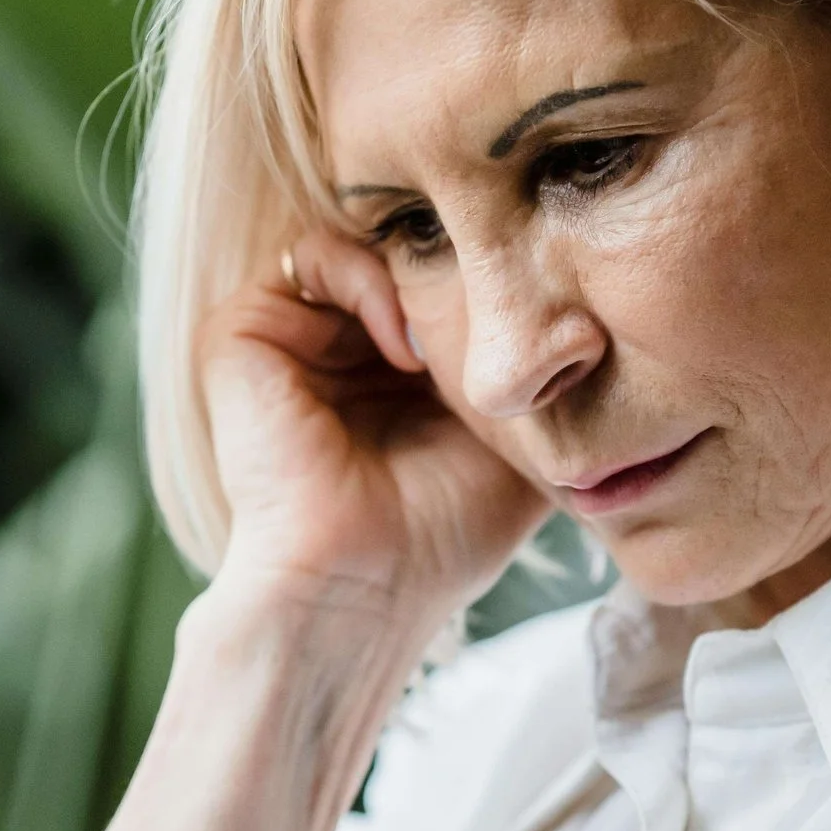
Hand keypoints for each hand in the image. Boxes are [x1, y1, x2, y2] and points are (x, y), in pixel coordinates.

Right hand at [197, 230, 550, 634]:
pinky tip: (405, 351)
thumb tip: (588, 327)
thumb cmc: (441, 536)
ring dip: (415, 279)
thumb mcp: (517, 444)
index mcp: (387, 373)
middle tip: (499, 303)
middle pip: (400, 254)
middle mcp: (335, 349)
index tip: (526, 310)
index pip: (436, 280)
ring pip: (362, 245)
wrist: (362, 585)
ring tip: (445, 348)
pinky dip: (368, 283)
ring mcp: (288, 339)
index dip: (485, 279)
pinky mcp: (242, 335)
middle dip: (455, 266)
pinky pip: (312, 256)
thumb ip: (537, 380)